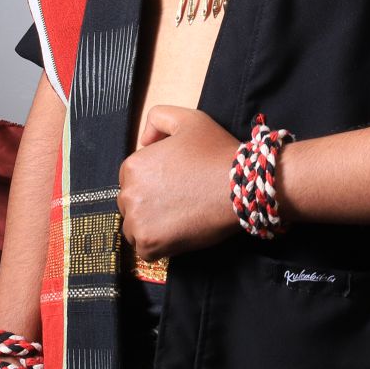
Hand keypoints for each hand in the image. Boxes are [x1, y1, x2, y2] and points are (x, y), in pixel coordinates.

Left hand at [117, 106, 239, 259]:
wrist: (241, 186)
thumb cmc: (216, 153)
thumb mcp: (188, 120)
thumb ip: (158, 118)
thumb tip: (144, 140)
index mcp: (132, 166)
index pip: (134, 181)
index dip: (156, 183)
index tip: (177, 185)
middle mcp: (128, 193)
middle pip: (132, 205)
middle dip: (151, 205)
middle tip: (181, 201)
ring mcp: (137, 221)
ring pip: (136, 228)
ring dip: (153, 226)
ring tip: (181, 218)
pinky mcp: (149, 244)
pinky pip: (146, 250)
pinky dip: (161, 245)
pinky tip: (181, 231)